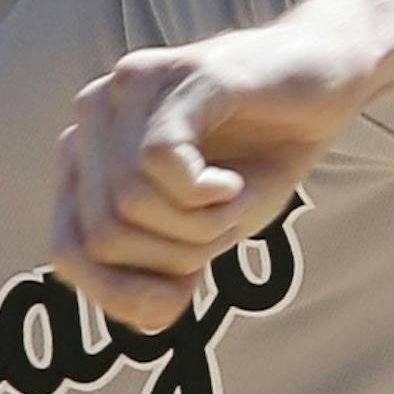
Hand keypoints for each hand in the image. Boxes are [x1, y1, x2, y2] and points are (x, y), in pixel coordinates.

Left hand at [49, 21, 372, 328]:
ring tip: (235, 202)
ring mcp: (130, 89)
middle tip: (223, 229)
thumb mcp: (206, 236)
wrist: (327, 81)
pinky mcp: (176, 75)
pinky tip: (235, 185)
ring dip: (197, 226)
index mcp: (85, 155)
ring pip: (129, 202)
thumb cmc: (260, 156)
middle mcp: (93, 115)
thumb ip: (162, 275)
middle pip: (101, 233)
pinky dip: (206, 196)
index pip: (67, 248)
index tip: (184, 286)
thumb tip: (147, 318)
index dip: (120, 290)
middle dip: (173, 255)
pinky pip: (158, 161)